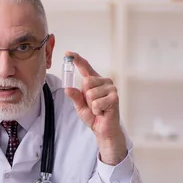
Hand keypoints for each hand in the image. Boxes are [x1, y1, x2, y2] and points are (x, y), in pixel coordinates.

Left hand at [63, 51, 126, 165]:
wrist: (103, 128)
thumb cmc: (93, 115)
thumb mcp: (79, 106)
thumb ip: (75, 96)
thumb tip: (67, 88)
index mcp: (95, 81)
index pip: (85, 68)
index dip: (77, 60)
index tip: (68, 53)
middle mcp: (104, 81)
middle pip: (86, 82)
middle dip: (85, 97)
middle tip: (92, 105)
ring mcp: (111, 88)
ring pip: (90, 93)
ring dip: (91, 105)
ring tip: (98, 108)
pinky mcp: (114, 97)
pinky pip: (96, 102)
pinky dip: (97, 110)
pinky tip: (103, 111)